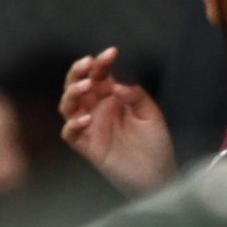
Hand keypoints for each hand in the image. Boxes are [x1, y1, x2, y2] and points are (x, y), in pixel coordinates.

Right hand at [58, 45, 175, 195]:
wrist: (158, 174)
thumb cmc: (155, 143)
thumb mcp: (151, 114)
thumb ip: (136, 97)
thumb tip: (117, 85)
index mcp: (113, 97)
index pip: (101, 75)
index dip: (102, 62)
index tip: (111, 52)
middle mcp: (98, 110)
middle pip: (77, 86)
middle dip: (77, 72)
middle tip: (87, 64)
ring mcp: (90, 128)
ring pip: (68, 107)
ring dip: (72, 94)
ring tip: (86, 87)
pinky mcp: (87, 147)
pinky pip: (70, 134)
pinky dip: (72, 125)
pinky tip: (85, 119)